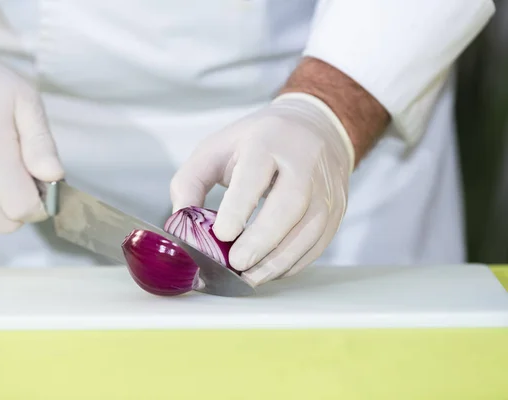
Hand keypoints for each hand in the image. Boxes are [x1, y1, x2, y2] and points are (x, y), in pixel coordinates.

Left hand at [171, 93, 354, 285]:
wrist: (314, 127)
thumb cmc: (258, 141)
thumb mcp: (216, 148)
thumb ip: (190, 181)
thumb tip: (181, 221)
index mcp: (268, 141)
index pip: (256, 173)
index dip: (240, 206)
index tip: (222, 234)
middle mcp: (304, 161)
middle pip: (290, 203)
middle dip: (263, 239)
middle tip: (237, 264)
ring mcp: (326, 185)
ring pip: (309, 228)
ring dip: (279, 259)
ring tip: (251, 277)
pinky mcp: (337, 207)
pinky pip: (319, 241)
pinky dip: (294, 262)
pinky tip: (271, 270)